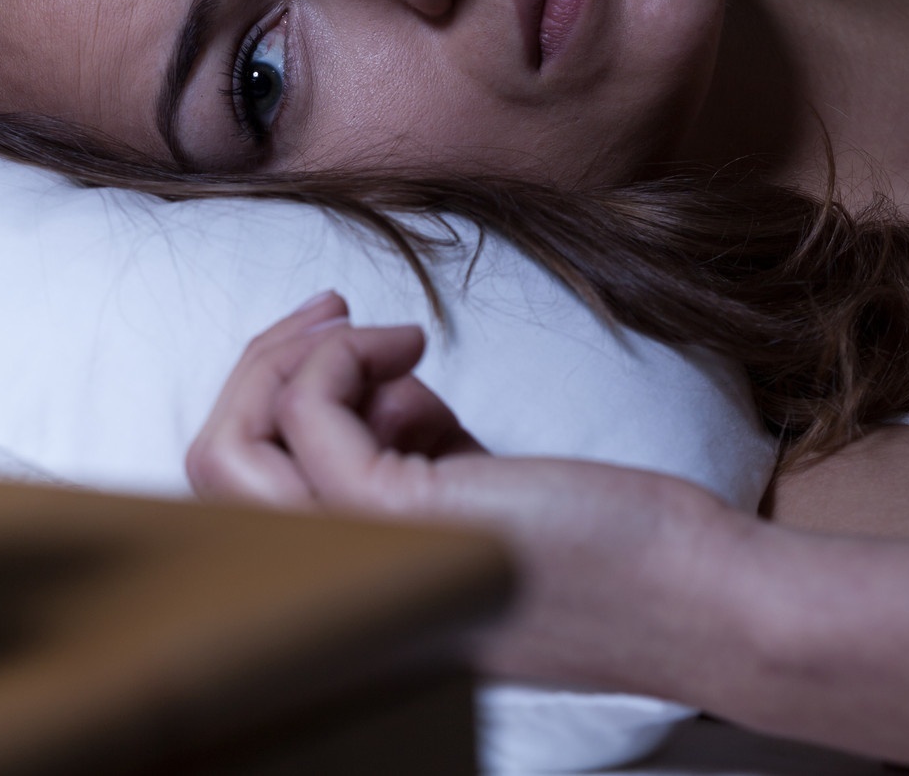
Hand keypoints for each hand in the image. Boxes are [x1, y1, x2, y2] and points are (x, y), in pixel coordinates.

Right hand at [186, 295, 747, 694]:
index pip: (239, 502)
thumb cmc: (603, 548)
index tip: (330, 343)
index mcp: (351, 592)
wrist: (694, 595)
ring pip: (231, 446)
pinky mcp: (393, 518)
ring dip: (293, 357)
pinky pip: (309, 411)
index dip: (262, 407)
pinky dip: (343, 356)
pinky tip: (414, 350)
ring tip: (387, 336)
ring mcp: (356, 559)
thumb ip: (408, 455)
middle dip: (259, 367)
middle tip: (333, 314)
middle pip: (214, 471)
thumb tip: (369, 386)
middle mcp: (334, 592)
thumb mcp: (476, 495)